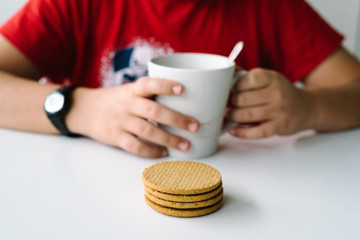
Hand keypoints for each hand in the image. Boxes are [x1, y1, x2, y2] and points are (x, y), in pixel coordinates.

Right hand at [66, 77, 199, 157]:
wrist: (84, 110)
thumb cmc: (115, 100)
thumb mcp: (128, 91)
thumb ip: (149, 96)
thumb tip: (183, 102)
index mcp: (132, 90)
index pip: (149, 84)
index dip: (165, 85)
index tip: (182, 89)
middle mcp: (127, 104)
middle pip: (154, 111)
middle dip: (177, 119)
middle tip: (195, 126)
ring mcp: (120, 121)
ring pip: (148, 131)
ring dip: (169, 139)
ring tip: (186, 145)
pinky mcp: (115, 137)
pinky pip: (135, 146)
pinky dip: (151, 151)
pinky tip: (164, 152)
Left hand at [228, 68, 311, 137]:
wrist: (307, 108)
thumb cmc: (281, 93)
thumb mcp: (270, 79)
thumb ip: (248, 77)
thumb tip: (225, 71)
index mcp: (272, 78)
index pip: (249, 79)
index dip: (236, 86)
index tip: (233, 90)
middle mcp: (277, 93)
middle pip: (243, 99)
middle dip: (232, 103)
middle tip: (231, 105)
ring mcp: (279, 111)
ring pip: (247, 115)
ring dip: (233, 117)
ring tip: (231, 116)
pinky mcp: (279, 126)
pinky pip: (256, 132)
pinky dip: (241, 132)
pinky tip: (233, 131)